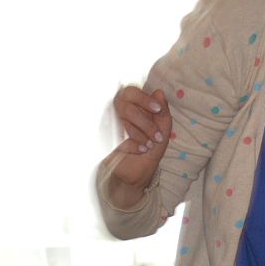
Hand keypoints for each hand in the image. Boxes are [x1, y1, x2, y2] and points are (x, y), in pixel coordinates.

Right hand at [105, 85, 170, 204]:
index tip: (157, 109)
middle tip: (158, 136)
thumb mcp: (163, 131)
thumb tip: (159, 92)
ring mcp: (106, 126)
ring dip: (140, 133)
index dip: (143, 98)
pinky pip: (115, 136)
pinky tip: (141, 150)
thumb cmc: (149, 148)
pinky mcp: (101, 139)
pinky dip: (132, 144)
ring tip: (150, 144)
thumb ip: (163, 113)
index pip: (130, 91)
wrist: (138, 174)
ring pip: (120, 120)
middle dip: (145, 121)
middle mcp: (115, 113)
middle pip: (125, 105)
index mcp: (130, 107)